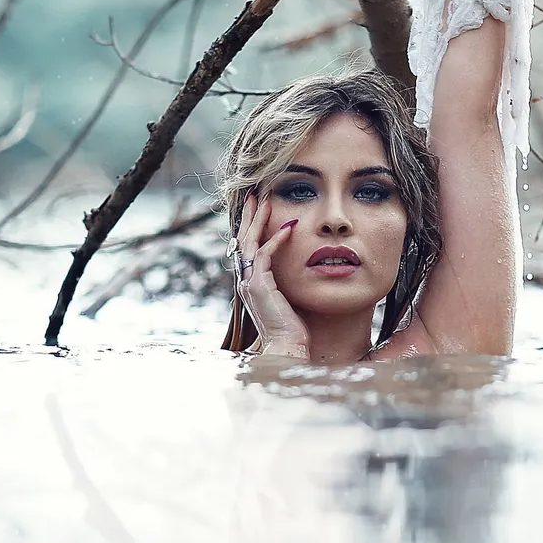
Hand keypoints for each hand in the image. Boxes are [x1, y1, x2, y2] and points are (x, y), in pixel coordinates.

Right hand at [235, 193, 307, 357]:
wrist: (287, 347)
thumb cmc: (292, 328)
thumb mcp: (288, 298)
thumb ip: (286, 282)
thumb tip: (299, 268)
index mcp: (251, 283)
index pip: (248, 248)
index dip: (252, 227)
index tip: (259, 209)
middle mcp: (246, 281)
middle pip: (243, 240)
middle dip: (250, 216)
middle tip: (254, 195)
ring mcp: (250, 283)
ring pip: (250, 243)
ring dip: (259, 220)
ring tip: (267, 201)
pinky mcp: (259, 286)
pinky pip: (265, 255)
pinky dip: (276, 239)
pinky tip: (289, 228)